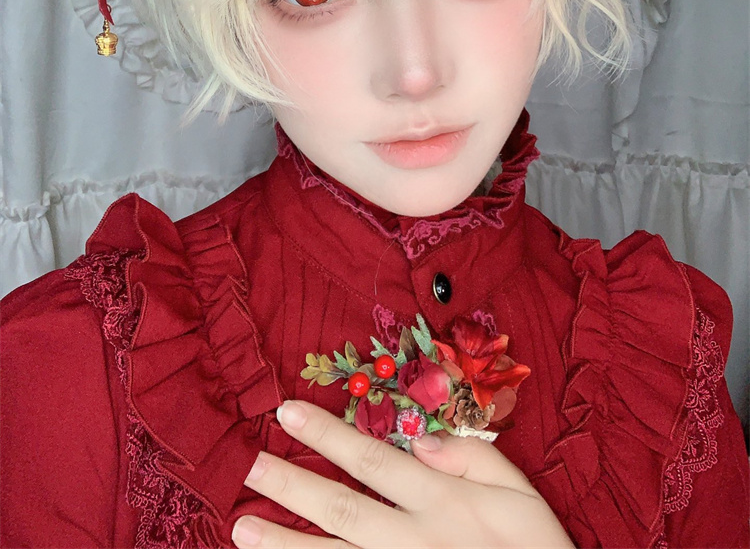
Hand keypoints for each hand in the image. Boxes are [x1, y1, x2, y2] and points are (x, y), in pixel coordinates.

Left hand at [232, 400, 572, 547]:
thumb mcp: (523, 496)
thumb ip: (476, 458)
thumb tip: (423, 439)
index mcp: (442, 503)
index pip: (374, 461)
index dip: (327, 435)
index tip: (286, 412)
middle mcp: (413, 542)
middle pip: (340, 510)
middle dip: (290, 486)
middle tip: (248, 465)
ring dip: (283, 545)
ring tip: (240, 529)